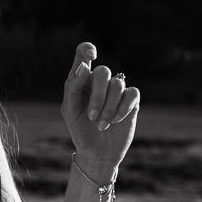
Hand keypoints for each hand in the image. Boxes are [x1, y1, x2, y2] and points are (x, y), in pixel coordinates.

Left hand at [61, 42, 139, 177]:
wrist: (97, 152)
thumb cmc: (80, 130)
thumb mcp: (70, 110)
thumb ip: (73, 87)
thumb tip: (83, 67)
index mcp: (81, 79)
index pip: (83, 54)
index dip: (87, 49)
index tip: (92, 54)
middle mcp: (100, 82)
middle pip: (102, 72)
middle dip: (97, 96)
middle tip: (91, 116)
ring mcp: (117, 90)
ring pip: (117, 84)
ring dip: (108, 107)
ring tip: (101, 124)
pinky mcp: (131, 101)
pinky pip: (132, 93)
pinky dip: (122, 108)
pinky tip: (115, 120)